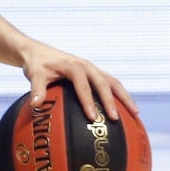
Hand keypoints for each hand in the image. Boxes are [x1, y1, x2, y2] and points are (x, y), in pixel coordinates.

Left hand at [21, 44, 136, 122]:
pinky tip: (126, 109)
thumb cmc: (36, 64)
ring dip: (124, 97)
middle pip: (104, 83)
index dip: (88, 101)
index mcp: (74, 66)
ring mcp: (93, 68)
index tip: (93, 118)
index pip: (83, 86)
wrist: (37, 51)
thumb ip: (36, 89)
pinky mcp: (94, 72)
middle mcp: (87, 66)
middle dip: (111, 101)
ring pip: (113, 82)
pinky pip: (111, 83)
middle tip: (115, 119)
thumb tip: (35, 105)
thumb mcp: (34, 75)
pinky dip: (120, 95)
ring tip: (135, 114)